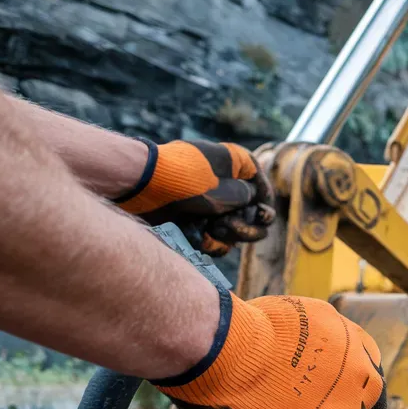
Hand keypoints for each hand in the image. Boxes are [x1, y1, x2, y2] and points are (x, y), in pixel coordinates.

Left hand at [115, 140, 275, 256]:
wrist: (143, 187)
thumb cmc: (188, 183)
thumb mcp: (230, 191)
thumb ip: (251, 199)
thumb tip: (253, 204)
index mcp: (236, 166)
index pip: (263, 189)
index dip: (264, 206)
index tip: (261, 215)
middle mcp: (225, 184)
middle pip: (252, 215)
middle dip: (246, 226)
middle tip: (228, 226)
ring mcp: (209, 203)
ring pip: (234, 231)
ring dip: (228, 235)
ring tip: (211, 230)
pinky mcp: (194, 220)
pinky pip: (213, 238)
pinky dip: (209, 241)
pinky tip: (198, 236)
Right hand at [153, 293, 386, 408]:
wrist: (223, 347)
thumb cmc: (241, 327)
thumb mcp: (294, 317)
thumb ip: (312, 339)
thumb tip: (302, 355)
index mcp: (350, 341)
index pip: (369, 371)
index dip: (351, 386)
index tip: (335, 393)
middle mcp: (356, 374)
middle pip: (366, 407)